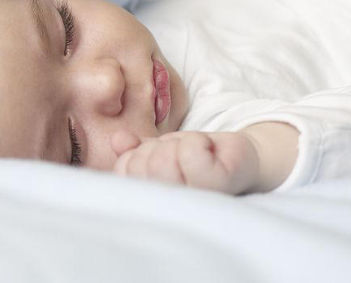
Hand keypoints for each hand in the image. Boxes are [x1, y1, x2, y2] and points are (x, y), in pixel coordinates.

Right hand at [110, 130, 260, 194]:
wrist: (233, 156)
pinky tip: (207, 150)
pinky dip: (196, 141)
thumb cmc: (191, 157)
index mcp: (149, 202)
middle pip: (142, 165)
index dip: (136, 154)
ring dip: (177, 144)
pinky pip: (190, 153)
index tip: (156, 157)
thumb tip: (117, 140)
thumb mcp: (155, 151)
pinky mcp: (218, 185)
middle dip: (157, 148)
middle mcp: (170, 210)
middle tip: (177, 154)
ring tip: (192, 154)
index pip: (123, 170)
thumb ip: (132, 150)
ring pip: (163, 161)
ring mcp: (195, 200)